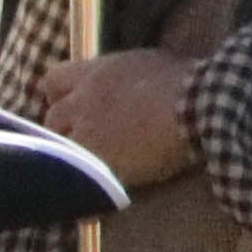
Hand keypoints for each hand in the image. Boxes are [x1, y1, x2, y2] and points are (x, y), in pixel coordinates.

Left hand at [41, 50, 199, 187]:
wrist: (198, 108)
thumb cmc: (183, 79)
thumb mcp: (146, 61)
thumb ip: (120, 72)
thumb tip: (120, 78)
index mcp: (93, 74)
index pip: (52, 80)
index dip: (60, 95)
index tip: (72, 105)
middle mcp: (82, 103)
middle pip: (52, 119)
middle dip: (65, 130)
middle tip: (86, 139)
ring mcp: (88, 136)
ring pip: (61, 151)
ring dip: (73, 157)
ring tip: (94, 165)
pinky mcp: (101, 166)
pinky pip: (82, 180)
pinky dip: (88, 184)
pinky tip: (102, 189)